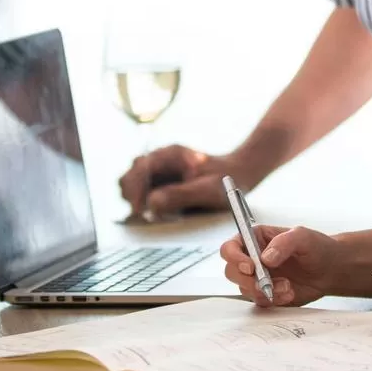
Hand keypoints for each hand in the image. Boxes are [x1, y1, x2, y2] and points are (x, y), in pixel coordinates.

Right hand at [119, 145, 259, 217]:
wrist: (240, 172)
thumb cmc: (227, 178)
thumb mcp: (207, 189)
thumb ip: (180, 195)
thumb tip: (152, 203)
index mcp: (170, 154)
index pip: (140, 168)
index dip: (136, 190)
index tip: (140, 210)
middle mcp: (161, 159)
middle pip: (130, 175)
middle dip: (133, 196)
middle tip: (144, 216)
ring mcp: (160, 171)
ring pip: (132, 184)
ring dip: (137, 201)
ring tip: (151, 216)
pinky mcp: (162, 182)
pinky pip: (143, 193)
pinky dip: (144, 204)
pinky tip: (155, 214)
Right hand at [220, 224, 339, 306]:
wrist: (330, 269)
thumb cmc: (316, 247)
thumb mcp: (302, 237)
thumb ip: (283, 243)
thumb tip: (265, 258)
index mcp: (254, 239)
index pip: (230, 248)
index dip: (234, 258)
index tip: (250, 267)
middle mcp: (251, 258)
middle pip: (231, 272)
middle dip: (248, 280)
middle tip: (268, 283)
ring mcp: (257, 278)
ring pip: (245, 290)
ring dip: (265, 291)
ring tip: (288, 287)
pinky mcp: (266, 294)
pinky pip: (260, 302)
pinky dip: (274, 301)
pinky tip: (290, 293)